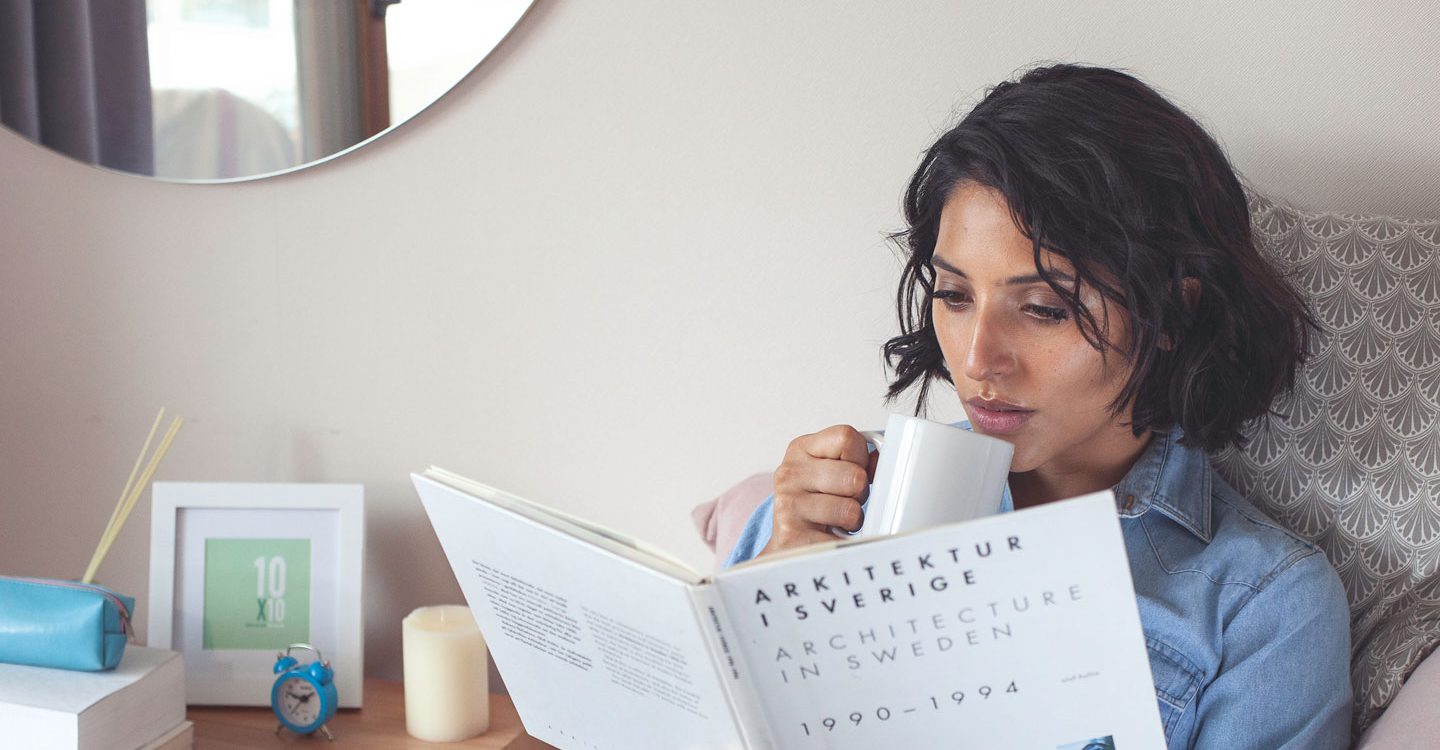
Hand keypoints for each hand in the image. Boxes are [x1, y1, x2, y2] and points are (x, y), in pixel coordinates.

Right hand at [758, 425, 876, 557]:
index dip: (860, 457)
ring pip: (850, 510)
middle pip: (854, 476)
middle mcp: (790, 473)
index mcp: (800, 449)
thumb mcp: (831, 470)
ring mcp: (788, 505)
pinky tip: (832, 537)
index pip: (847, 437)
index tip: (853, 470)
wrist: (788, 541)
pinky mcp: (792, 536)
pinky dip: (845, 543)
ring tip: (838, 520)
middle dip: (860, 493)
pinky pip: (841, 542)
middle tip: (846, 500)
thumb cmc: (814, 502)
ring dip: (853, 520)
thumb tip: (883, 460)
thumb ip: (857, 459)